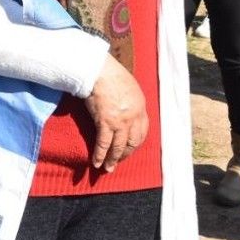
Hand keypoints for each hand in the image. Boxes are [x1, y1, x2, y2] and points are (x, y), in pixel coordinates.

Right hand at [83, 54, 147, 171]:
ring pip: (119, 146)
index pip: (142, 131)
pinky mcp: (105, 122)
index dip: (135, 142)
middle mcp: (134, 117)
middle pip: (133, 142)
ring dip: (113, 160)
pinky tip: (96, 163)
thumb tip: (122, 107)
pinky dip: (100, 155)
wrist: (98, 71)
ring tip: (108, 169)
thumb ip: (129, 100)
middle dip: (125, 154)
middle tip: (118, 162)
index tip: (128, 148)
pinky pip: (104, 144)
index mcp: (141, 107)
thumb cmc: (110, 74)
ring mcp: (121, 121)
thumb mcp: (128, 87)